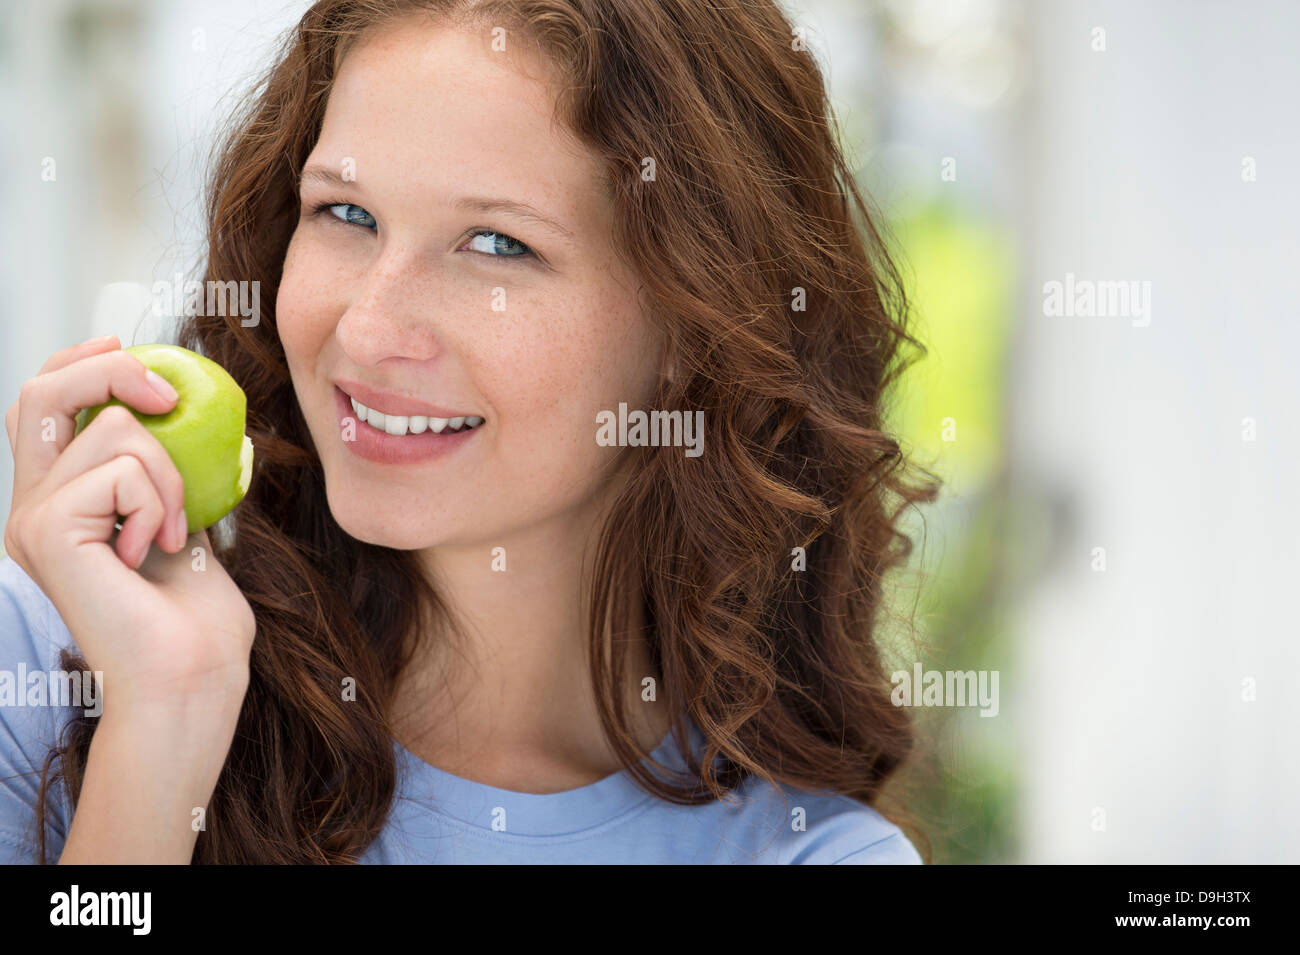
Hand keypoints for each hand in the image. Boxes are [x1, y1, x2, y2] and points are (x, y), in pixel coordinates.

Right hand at [4, 336, 254, 712]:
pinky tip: (154, 551)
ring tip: (172, 531)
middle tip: (168, 398)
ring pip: (112, 429)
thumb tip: (186, 417)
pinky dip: (160, 500)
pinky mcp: (48, 530)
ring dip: (170, 472)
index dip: (78, 363)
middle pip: (40, 392)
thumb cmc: (194, 618)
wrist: (191, 676)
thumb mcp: (179, 522)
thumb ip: (162, 476)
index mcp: (57, 506)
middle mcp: (31, 510)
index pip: (42, 408)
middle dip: (110, 370)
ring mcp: (32, 520)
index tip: (127, 348)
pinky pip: (123, 469)